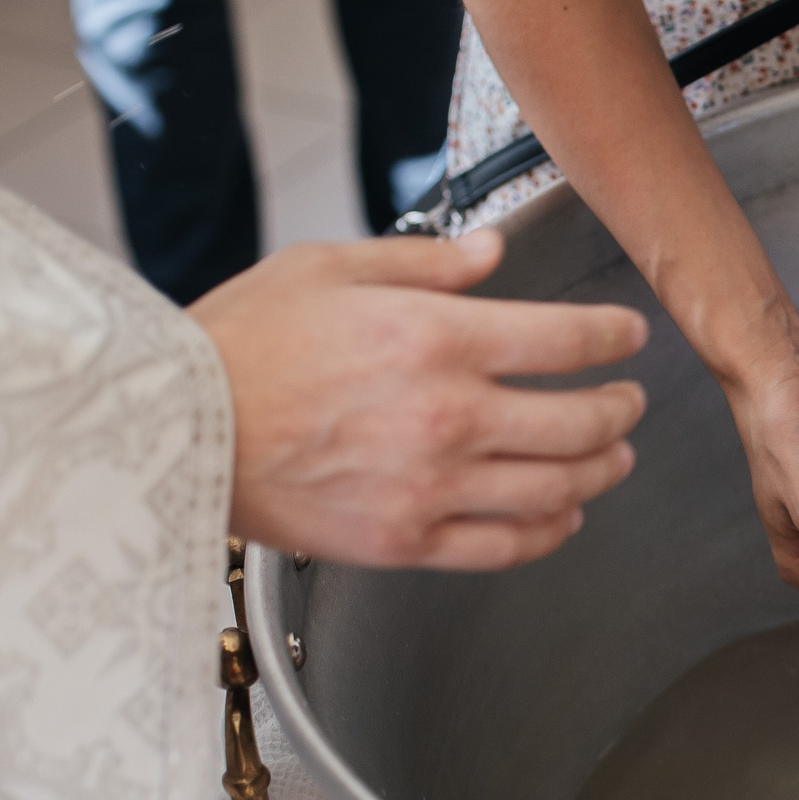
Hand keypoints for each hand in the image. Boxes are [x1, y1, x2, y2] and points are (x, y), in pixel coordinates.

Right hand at [190, 230, 646, 568]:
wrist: (168, 429)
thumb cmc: (240, 343)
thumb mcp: (331, 267)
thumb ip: (427, 262)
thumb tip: (493, 253)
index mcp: (436, 341)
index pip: (567, 340)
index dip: (614, 337)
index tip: (628, 337)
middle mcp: (448, 418)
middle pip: (581, 422)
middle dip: (621, 409)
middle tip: (630, 401)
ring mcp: (430, 487)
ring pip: (557, 489)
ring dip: (602, 471)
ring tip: (614, 456)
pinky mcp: (404, 541)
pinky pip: (504, 546)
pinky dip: (550, 532)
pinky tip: (563, 516)